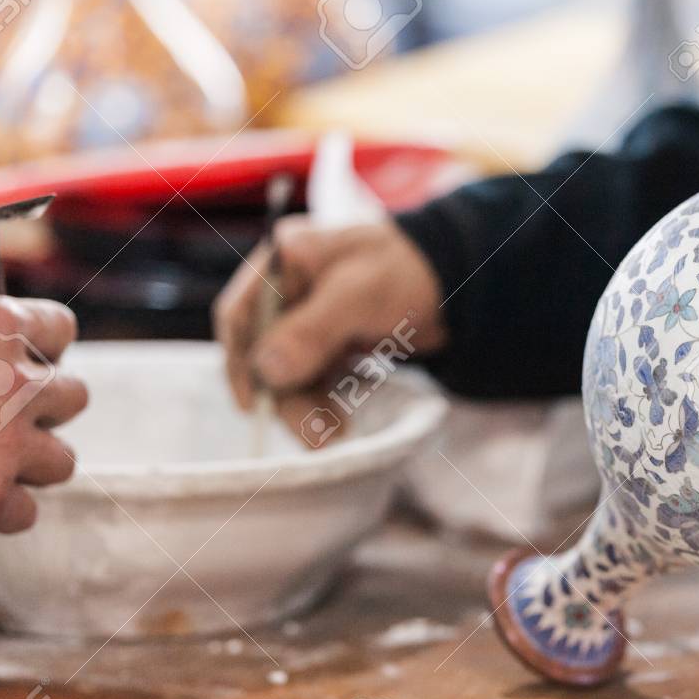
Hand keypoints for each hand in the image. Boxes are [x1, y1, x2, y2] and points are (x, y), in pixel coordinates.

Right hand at [213, 217, 446, 421]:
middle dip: (285, 395)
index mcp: (285, 261)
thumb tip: (266, 369)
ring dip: (305, 406)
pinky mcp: (331, 341)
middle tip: (313, 436)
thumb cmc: (408, 270)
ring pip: (289, 371)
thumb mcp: (359, 294)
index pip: (240, 314)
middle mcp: (290, 289)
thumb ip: (312, 330)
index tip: (252, 403)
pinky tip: (337, 424)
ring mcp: (309, 317)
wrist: (458, 277)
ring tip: (332, 437)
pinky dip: (321, 402)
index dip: (240, 360)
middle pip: (264, 350)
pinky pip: (312, 377)